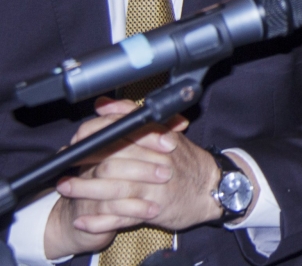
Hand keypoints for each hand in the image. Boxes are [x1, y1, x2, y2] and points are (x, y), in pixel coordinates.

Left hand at [43, 98, 216, 259]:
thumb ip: (133, 117)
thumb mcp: (166, 132)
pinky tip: (83, 219)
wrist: (212, 188)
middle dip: (84, 163)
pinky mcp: (154, 209)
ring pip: (114, 188)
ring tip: (66, 188)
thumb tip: (104, 104)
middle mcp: (157, 161)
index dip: (96, 135)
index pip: (122, 132)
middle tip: (65, 165)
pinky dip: (100, 220)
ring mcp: (155, 186)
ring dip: (86, 189)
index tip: (77, 140)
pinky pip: (122, 215)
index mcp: (159, 138)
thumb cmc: (187, 161)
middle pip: (113, 160)